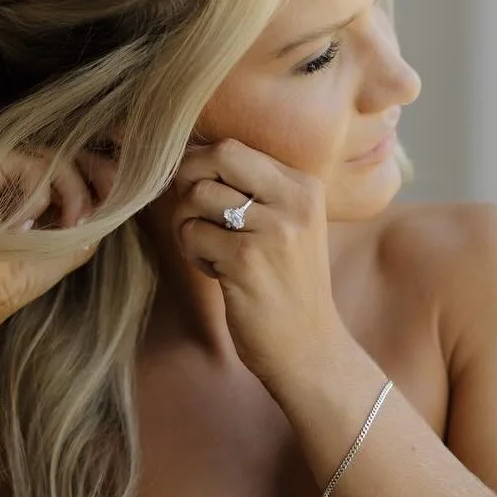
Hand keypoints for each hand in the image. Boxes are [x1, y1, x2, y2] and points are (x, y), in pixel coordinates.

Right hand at [0, 138, 105, 325]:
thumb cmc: (11, 277)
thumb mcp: (68, 246)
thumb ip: (91, 217)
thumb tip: (122, 193)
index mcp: (21, 184)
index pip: (69, 162)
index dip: (101, 171)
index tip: (123, 191)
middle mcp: (5, 166)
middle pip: (67, 153)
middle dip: (98, 177)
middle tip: (111, 201)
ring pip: (57, 158)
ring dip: (73, 196)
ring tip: (65, 228)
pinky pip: (35, 164)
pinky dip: (39, 198)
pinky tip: (20, 225)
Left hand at [168, 135, 342, 384]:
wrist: (309, 348)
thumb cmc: (287, 286)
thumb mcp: (287, 226)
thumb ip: (252, 190)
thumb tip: (189, 155)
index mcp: (304, 187)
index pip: (235, 148)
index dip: (201, 164)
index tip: (196, 192)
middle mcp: (294, 201)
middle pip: (217, 156)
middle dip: (187, 178)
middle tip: (191, 213)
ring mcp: (273, 229)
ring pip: (197, 197)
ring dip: (188, 225)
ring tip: (210, 250)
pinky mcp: (247, 260)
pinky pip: (192, 234)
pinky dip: (194, 253)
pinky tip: (216, 272)